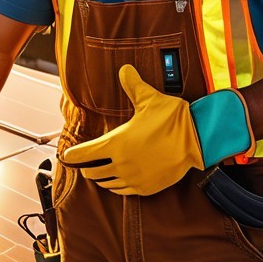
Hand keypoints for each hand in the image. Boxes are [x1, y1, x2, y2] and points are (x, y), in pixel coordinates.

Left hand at [61, 65, 252, 195]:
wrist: (197, 139)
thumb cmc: (172, 119)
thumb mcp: (149, 99)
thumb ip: (132, 85)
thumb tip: (124, 69)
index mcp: (117, 143)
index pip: (85, 154)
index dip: (72, 155)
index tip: (66, 156)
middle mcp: (122, 164)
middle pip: (93, 172)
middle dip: (86, 167)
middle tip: (83, 164)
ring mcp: (134, 178)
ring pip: (108, 184)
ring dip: (101, 178)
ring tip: (98, 172)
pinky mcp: (147, 187)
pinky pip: (124, 191)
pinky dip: (117, 187)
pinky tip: (117, 181)